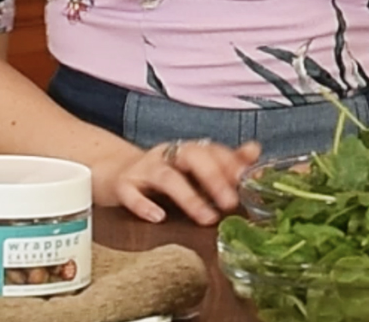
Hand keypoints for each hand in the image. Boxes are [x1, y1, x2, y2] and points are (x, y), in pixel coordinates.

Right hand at [93, 137, 261, 222]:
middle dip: (215, 178)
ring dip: (189, 197)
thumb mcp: (193, 170)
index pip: (214, 151)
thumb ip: (225, 163)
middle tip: (231, 202)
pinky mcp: (121, 185)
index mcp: (188, 150)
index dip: (232, 165)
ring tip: (206, 217)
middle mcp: (167, 155)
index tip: (249, 182)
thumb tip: (256, 150)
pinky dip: (143, 204)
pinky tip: (158, 217)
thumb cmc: (163, 175)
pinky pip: (129, 193)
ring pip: (166, 177)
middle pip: (193, 158)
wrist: (112, 172)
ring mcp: (143, 169)